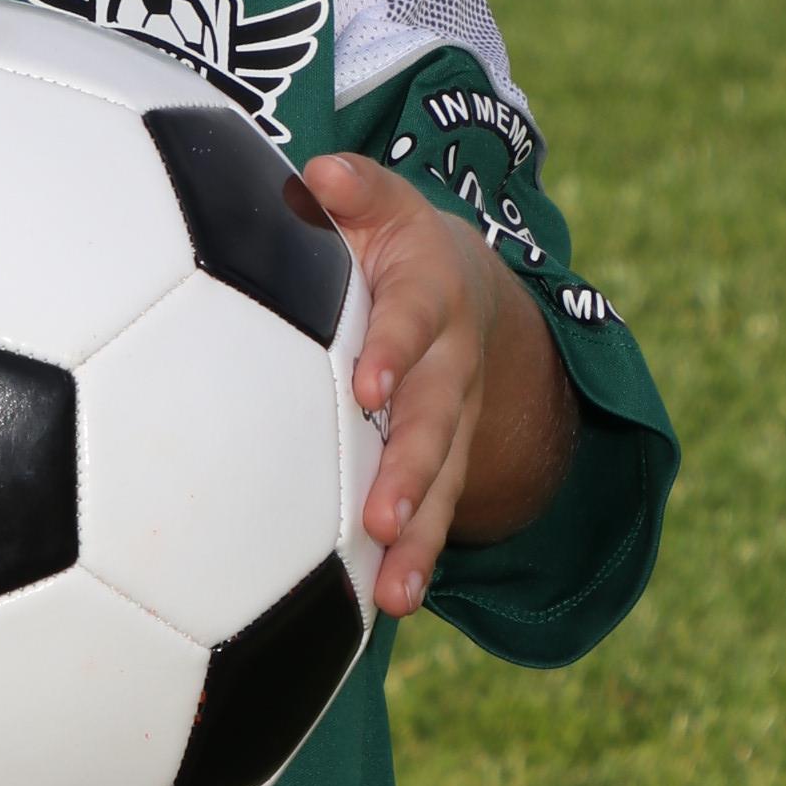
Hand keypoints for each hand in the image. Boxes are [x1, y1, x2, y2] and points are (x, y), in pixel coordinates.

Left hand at [300, 155, 577, 619]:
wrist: (467, 290)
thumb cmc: (390, 246)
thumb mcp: (380, 207)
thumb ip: (351, 191)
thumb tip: (319, 172)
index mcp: (428, 296)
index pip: (412, 322)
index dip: (396, 352)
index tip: (369, 384)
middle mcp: (450, 368)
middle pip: (439, 422)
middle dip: (414, 469)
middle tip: (384, 514)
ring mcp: (452, 424)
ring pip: (443, 485)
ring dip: (421, 539)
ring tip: (397, 595)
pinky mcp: (440, 466)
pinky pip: (432, 518)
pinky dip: (411, 563)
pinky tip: (382, 613)